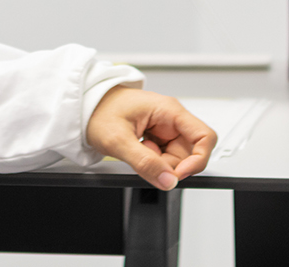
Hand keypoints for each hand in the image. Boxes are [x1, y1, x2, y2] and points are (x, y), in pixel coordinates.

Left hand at [86, 86, 216, 190]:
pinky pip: (164, 157)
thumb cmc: (99, 111)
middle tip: (147, 165)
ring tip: (137, 153)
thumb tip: (168, 180)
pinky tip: (137, 152)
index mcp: (169, 111)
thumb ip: (144, 163)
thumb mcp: (118, 140)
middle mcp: (171, 119)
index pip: (204, 137)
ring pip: (176, 158)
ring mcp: (164, 129)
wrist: (84, 107)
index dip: (198, 160)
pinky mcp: (157, 137)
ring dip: (159, 164)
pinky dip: (152, 162)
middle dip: (170, 166)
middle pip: (189, 153)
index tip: (179, 174)